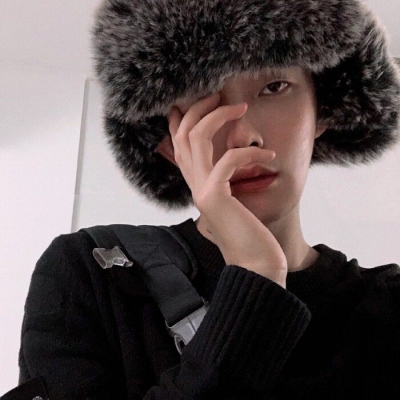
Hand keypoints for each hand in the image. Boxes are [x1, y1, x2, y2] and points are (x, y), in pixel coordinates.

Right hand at [166, 93, 286, 287]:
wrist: (255, 265)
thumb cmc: (251, 234)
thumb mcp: (235, 201)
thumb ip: (226, 181)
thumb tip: (233, 158)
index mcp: (198, 185)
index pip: (178, 146)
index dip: (181, 119)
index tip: (197, 99)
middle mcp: (193, 185)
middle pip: (181, 134)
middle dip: (198, 108)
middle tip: (220, 95)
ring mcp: (200, 190)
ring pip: (195, 138)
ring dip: (219, 116)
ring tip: (242, 108)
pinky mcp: (214, 196)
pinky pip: (228, 159)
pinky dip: (250, 152)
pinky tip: (270, 157)